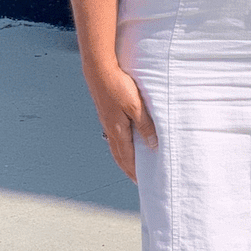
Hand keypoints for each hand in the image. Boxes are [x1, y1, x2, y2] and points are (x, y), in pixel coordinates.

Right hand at [84, 62, 156, 180]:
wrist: (99, 69)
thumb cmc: (118, 85)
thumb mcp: (136, 106)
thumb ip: (145, 126)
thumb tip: (152, 146)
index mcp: (117, 130)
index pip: (127, 157)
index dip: (134, 171)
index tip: (141, 181)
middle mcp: (110, 128)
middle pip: (119, 155)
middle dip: (128, 168)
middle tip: (136, 179)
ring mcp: (107, 121)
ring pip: (115, 145)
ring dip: (123, 157)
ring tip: (131, 165)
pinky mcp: (106, 112)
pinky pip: (114, 135)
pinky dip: (120, 144)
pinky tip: (124, 140)